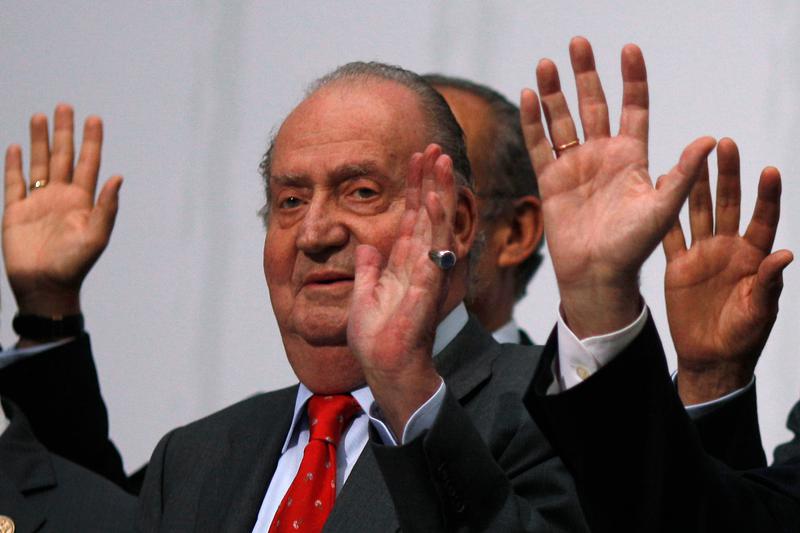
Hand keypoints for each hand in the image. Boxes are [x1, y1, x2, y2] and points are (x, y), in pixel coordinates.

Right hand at [3, 104, 121, 317]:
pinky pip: (14, 183)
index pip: (88, 163)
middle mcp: (61, 197)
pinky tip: (17, 146)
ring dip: (39, 141)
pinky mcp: (15, 211)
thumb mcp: (96, 236)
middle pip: (63, 157)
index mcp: (82, 201)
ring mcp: (38, 202)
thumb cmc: (75, 265)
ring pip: (39, 164)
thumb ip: (107, 207)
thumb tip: (118, 177)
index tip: (94, 118)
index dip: (91, 141)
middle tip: (65, 106)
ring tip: (40, 116)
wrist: (45, 286)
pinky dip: (14, 165)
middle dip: (64, 132)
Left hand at [348, 144, 453, 436]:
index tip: (416, 161)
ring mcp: (426, 269)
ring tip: (440, 158)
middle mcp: (419, 261)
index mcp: (404, 262)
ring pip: (435, 221)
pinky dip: (433, 220)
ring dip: (437, 189)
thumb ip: (368, 268)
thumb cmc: (377, 337)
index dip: (414, 188)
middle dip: (430, 179)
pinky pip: (432, 245)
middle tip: (433, 147)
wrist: (385, 365)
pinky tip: (432, 196)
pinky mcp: (427, 282)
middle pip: (427, 211)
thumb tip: (364, 246)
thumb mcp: (365, 294)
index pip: (411, 217)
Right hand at [520, 36, 715, 337]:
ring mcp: (575, 165)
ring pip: (562, 119)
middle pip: (594, 104)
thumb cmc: (634, 245)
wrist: (597, 273)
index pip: (633, 107)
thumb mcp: (663, 207)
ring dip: (554, 92)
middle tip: (578, 43)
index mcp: (632, 156)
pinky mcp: (551, 180)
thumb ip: (682, 173)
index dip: (632, 78)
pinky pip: (540, 144)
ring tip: (546, 63)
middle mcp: (603, 154)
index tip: (629, 49)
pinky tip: (528, 96)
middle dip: (586, 74)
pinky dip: (533, 121)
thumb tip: (709, 139)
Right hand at [663, 138, 792, 403]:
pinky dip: (666, 216)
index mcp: (753, 257)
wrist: (711, 356)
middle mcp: (728, 249)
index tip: (768, 170)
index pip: (762, 219)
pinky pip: (671, 236)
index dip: (766, 196)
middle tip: (725, 145)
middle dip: (728, 175)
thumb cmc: (743, 336)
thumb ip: (769, 282)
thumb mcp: (761, 311)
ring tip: (692, 157)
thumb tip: (785, 254)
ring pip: (699, 212)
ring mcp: (702, 255)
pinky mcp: (679, 266)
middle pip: (729, 205)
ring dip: (696, 186)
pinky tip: (660, 193)